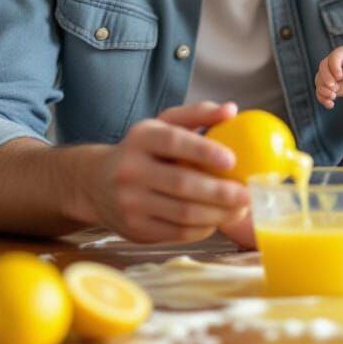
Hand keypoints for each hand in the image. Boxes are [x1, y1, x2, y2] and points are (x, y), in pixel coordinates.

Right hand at [81, 100, 249, 243]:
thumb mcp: (163, 124)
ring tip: (241, 210)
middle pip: (182, 184)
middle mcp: (131, 170)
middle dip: (220, 193)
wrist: (95, 182)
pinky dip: (203, 229)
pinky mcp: (134, 229)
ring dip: (218, 215)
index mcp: (141, 138)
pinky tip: (217, 220)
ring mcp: (130, 202)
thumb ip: (198, 114)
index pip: (174, 141)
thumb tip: (231, 110)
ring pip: (182, 214)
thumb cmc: (143, 150)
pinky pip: (177, 233)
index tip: (232, 159)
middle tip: (247, 194)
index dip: (204, 151)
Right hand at [315, 46, 342, 108]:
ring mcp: (327, 75)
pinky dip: (323, 99)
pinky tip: (330, 104)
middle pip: (323, 68)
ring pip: (319, 81)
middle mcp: (330, 63)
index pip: (333, 58)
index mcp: (340, 54)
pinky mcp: (327, 86)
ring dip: (323, 90)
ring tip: (333, 96)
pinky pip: (320, 92)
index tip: (341, 76)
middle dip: (326, 79)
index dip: (335, 67)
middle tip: (334, 87)